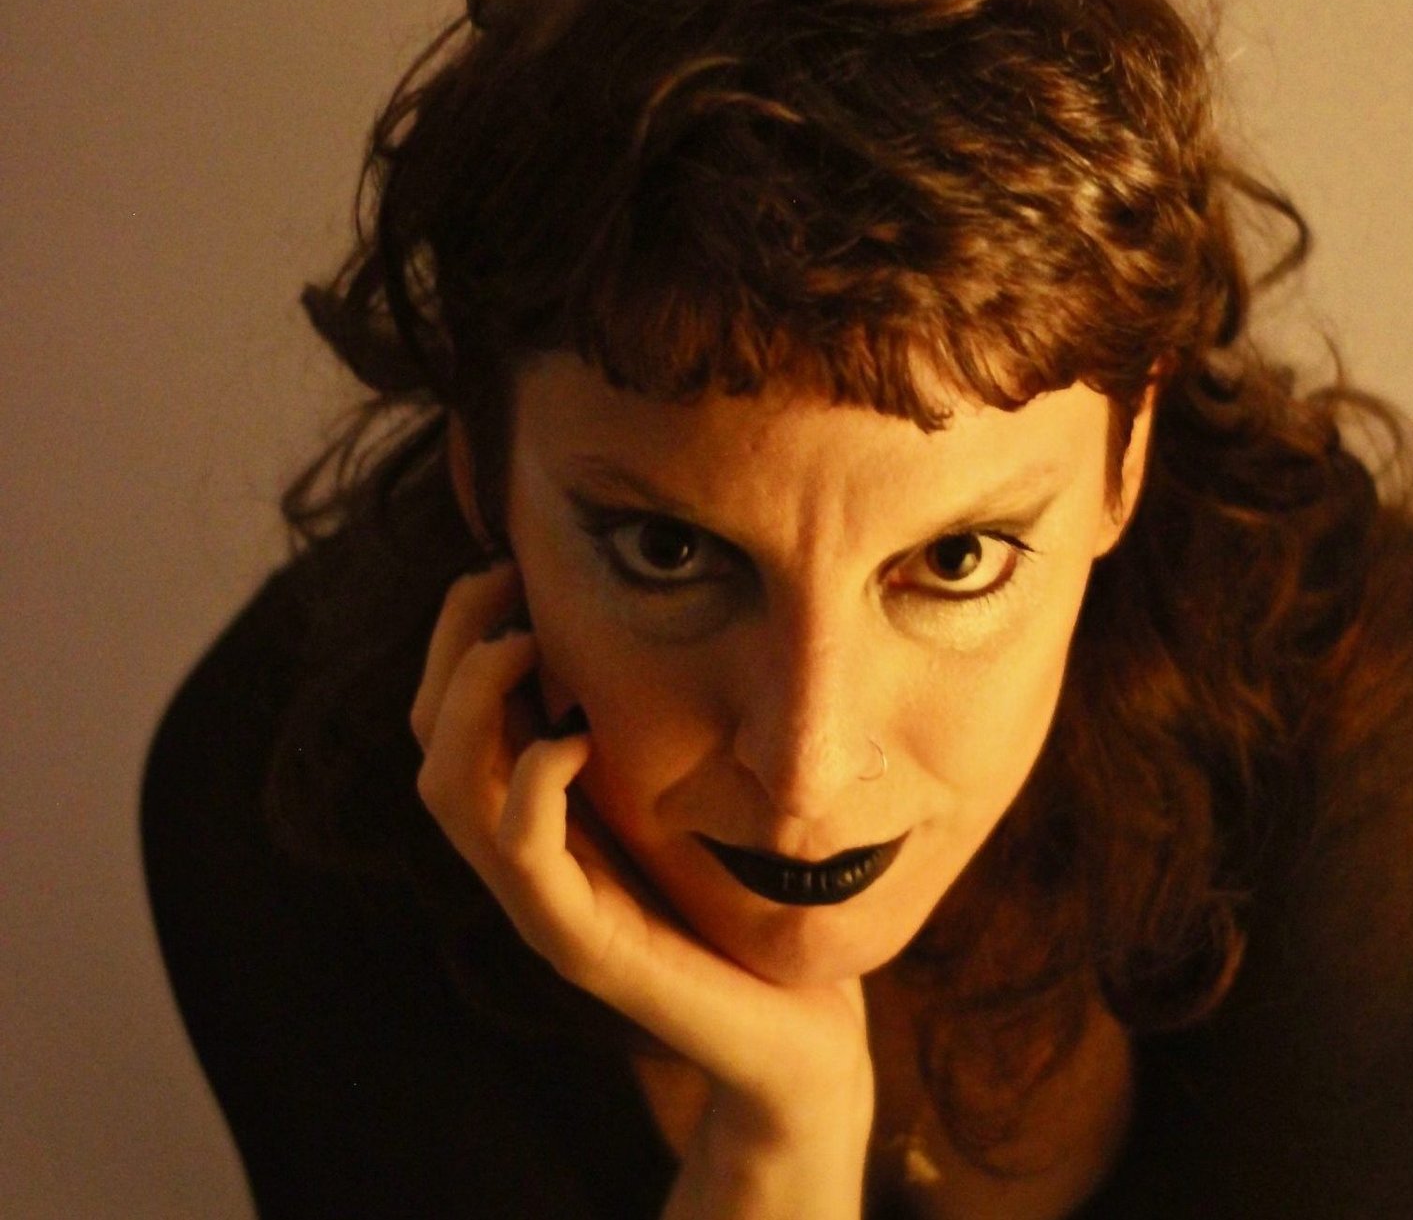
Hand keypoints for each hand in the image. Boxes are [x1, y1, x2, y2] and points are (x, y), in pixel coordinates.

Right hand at [412, 561, 873, 1217]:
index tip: (508, 565)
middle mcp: (522, 862)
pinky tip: (574, 735)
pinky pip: (523, 857)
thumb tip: (630, 635)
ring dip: (473, 700)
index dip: (458, 636)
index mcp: (537, 823)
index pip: (448, 720)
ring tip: (522, 639)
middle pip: (429, 742)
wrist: (797, 1034)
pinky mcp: (584, 948)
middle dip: (452, 647)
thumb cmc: (746, 910)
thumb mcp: (685, 799)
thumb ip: (642, 739)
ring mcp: (545, 908)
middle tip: (503, 579)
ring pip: (448, 792)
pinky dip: (531, 783)